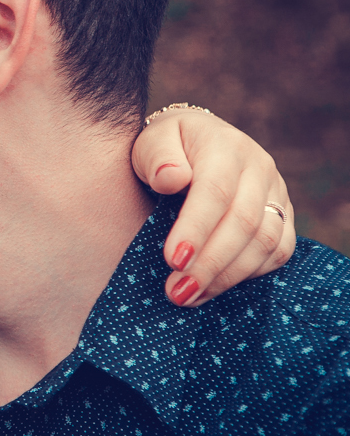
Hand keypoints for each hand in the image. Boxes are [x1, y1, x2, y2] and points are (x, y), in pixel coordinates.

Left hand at [132, 107, 294, 305]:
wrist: (197, 138)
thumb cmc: (167, 144)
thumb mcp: (152, 139)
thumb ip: (158, 157)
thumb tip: (172, 179)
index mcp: (225, 147)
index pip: (216, 192)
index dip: (197, 229)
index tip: (173, 260)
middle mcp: (259, 168)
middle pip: (243, 223)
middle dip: (209, 264)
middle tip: (176, 292)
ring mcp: (276, 192)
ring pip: (266, 242)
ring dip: (228, 276)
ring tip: (188, 297)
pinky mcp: (283, 215)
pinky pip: (279, 251)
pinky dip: (250, 274)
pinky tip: (215, 288)